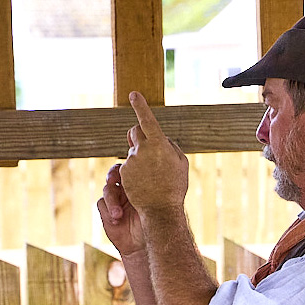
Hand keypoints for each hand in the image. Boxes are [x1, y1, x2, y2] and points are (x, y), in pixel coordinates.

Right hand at [97, 162, 145, 256]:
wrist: (144, 247)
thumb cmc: (153, 227)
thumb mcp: (154, 207)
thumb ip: (150, 191)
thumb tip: (154, 174)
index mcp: (139, 186)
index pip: (130, 170)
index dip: (125, 168)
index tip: (126, 170)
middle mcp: (127, 191)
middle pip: (114, 175)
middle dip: (112, 176)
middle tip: (113, 180)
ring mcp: (116, 201)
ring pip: (107, 190)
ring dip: (112, 201)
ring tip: (118, 215)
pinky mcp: (106, 211)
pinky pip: (101, 203)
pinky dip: (108, 211)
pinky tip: (116, 220)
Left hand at [119, 92, 188, 210]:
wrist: (160, 209)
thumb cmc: (175, 186)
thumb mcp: (181, 163)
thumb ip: (170, 146)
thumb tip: (160, 137)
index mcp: (158, 144)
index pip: (146, 120)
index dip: (140, 105)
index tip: (133, 94)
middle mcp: (142, 149)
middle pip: (135, 131)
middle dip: (139, 134)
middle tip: (146, 144)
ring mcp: (131, 161)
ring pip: (133, 150)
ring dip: (139, 156)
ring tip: (152, 175)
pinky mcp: (124, 172)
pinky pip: (128, 165)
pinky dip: (134, 170)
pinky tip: (144, 182)